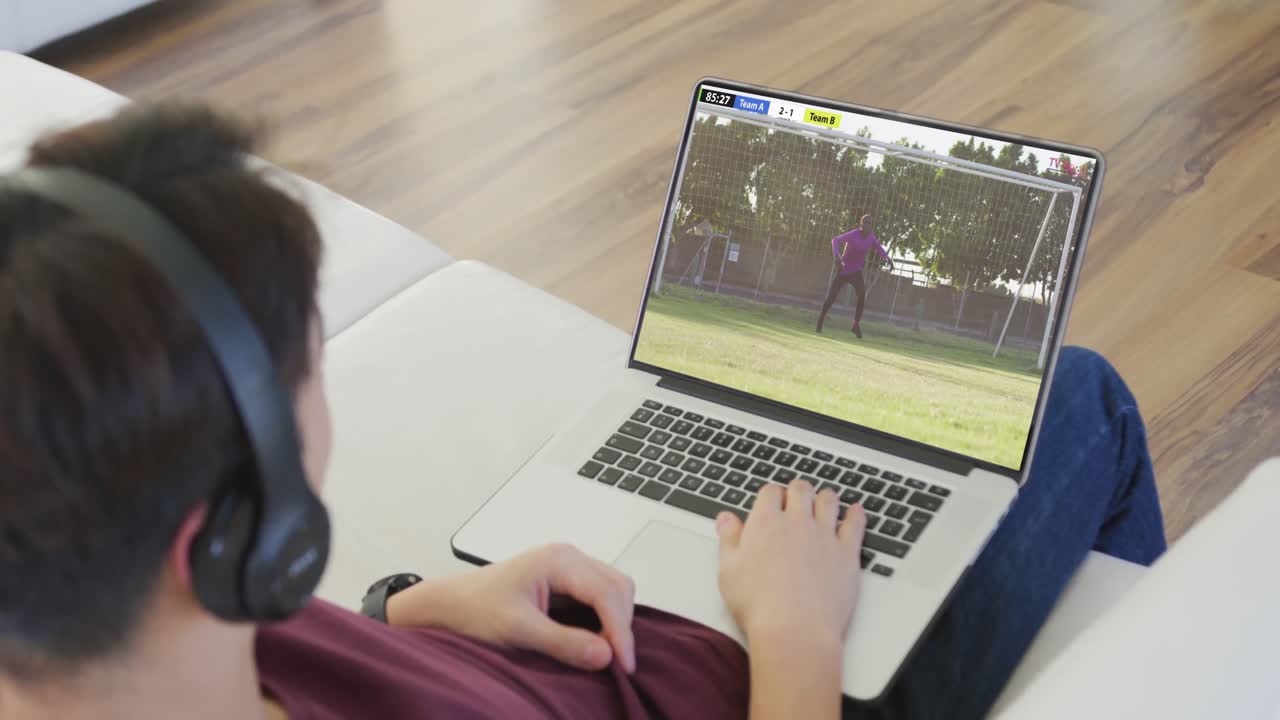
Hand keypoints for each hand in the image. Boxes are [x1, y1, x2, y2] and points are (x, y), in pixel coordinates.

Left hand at [386, 544, 636, 671]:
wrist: (449, 605)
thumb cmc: (474, 610)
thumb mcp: (517, 630)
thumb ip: (563, 642)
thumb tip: (606, 655)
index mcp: (558, 560)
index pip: (607, 593)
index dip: (620, 631)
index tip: (623, 666)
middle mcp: (569, 557)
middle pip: (618, 588)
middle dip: (621, 626)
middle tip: (615, 664)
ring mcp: (569, 567)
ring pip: (614, 591)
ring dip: (615, 622)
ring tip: (604, 654)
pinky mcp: (567, 581)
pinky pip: (600, 597)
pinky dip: (605, 620)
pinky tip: (594, 641)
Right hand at [715, 481, 865, 645]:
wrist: (794, 631)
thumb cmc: (759, 606)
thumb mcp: (728, 571)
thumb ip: (729, 539)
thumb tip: (726, 519)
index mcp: (766, 523)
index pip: (770, 492)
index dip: (771, 494)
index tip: (772, 501)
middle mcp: (797, 523)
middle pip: (801, 490)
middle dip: (798, 490)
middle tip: (797, 496)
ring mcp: (824, 536)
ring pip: (828, 501)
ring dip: (825, 497)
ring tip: (824, 500)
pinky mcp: (847, 553)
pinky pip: (855, 524)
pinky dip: (856, 514)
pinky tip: (855, 511)